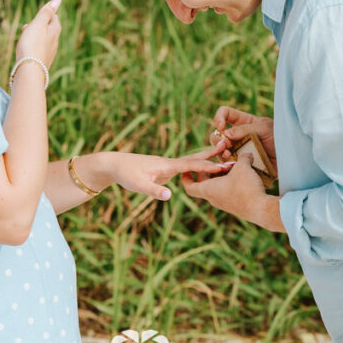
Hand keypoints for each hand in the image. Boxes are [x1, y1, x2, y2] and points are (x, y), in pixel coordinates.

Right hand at [15, 0, 61, 66]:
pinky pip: (39, 51)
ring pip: (44, 41)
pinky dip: (33, 47)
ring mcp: (49, 54)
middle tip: (29, 24)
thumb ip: (47, 12)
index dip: (47, 14)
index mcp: (55, 32)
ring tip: (25, 35)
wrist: (29, 70)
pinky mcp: (42, 63)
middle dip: (40, 25)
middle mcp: (54, 43)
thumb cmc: (32, 44)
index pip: (54, 18)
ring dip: (35, 36)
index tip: (40, 13)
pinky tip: (26, 50)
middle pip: (50, 30)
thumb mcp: (38, 24)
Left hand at [107, 143, 229, 200]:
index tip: (223, 166)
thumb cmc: (126, 174)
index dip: (207, 166)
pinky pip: (184, 167)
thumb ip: (154, 190)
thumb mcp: (139, 185)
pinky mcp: (164, 170)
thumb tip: (170, 196)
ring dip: (205, 157)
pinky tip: (201, 167)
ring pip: (190, 161)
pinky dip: (196, 164)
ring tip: (221, 153)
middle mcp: (169, 163)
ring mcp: (167, 165)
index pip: (191, 165)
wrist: (114, 164)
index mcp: (166, 165)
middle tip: (228, 146)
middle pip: (194, 158)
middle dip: (210, 154)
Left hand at [182, 153, 284, 231]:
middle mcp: (214, 198)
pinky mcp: (235, 206)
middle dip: (206, 172)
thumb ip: (242, 158)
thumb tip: (246, 154)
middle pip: (203, 185)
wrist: (261, 210)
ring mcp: (225, 204)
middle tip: (211, 161)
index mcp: (209, 190)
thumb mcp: (243, 167)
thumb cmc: (246, 188)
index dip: (186, 177)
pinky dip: (229, 183)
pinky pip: (227, 192)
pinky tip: (241, 175)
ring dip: (220, 177)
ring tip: (228, 166)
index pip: (189, 186)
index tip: (187, 168)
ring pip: (216, 188)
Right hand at [212, 106, 275, 172]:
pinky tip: (233, 166)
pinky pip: (229, 164)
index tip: (221, 127)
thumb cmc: (281, 137)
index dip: (219, 118)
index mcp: (243, 122)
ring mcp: (239, 150)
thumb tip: (226, 134)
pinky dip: (227, 165)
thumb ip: (245, 129)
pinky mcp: (242, 164)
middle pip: (218, 135)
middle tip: (226, 146)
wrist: (291, 156)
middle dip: (217, 140)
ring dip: (221, 153)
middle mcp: (238, 136)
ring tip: (229, 157)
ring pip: (220, 151)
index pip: (225, 113)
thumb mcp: (265, 129)